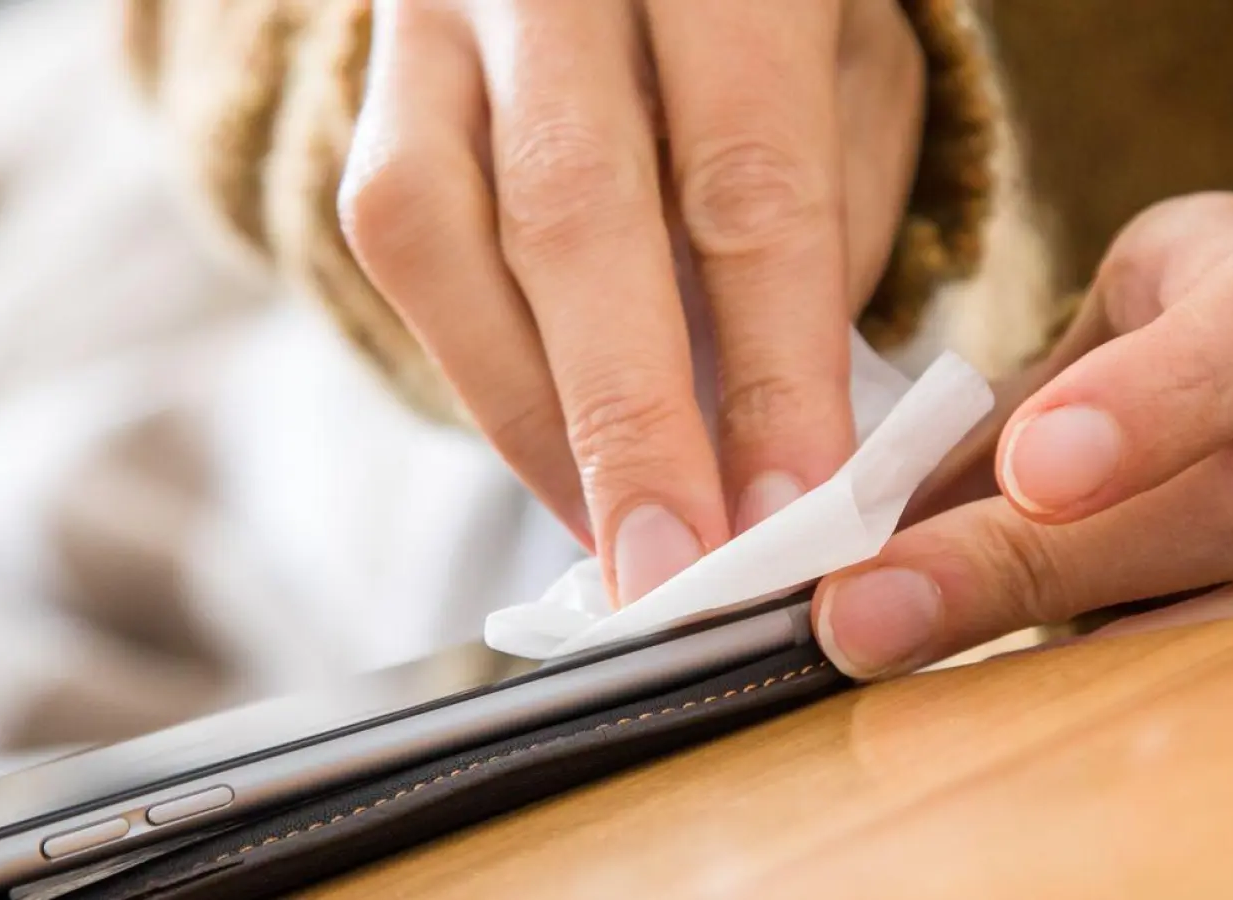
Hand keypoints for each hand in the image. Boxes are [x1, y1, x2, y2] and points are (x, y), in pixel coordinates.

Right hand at [338, 0, 924, 602]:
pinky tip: (553, 452)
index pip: (750, 186)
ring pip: (442, 232)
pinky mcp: (378, 78)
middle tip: (668, 578)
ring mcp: (444, 13)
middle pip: (576, 213)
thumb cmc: (772, 11)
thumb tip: (782, 436)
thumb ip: (824, 229)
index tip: (788, 517)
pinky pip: (395, 236)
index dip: (769, 368)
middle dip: (625, 423)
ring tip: (611, 538)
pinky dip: (479, 370)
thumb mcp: (854, 79)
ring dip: (530, 417)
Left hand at [813, 192, 1232, 678]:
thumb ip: (982, 428)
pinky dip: (1172, 713)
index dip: (1155, 398)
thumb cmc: (1170, 363)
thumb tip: (827, 531)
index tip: (1027, 469)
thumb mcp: (1086, 349)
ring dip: (1101, 664)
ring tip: (936, 696)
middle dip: (1048, 564)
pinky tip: (1049, 731)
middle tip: (871, 618)